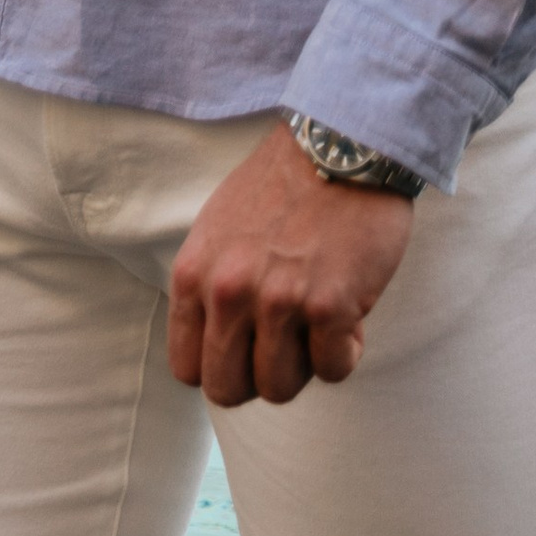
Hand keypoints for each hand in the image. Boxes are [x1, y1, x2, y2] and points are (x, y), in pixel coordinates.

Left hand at [168, 123, 414, 409]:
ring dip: (304, 364)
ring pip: (280, 388)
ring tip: (316, 320)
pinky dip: (345, 351)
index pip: (187, 369)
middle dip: (258, 378)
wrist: (340, 144)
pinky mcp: (330, 306)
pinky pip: (333, 371)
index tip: (246, 350)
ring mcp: (279, 302)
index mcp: (194, 275)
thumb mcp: (217, 230)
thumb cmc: (282, 187)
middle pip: (227, 390)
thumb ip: (209, 287)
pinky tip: (348, 312)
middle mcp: (228, 292)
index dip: (221, 368)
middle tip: (286, 344)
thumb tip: (211, 348)